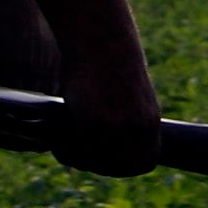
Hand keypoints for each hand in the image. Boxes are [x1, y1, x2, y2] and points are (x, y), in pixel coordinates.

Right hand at [51, 46, 162, 179]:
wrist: (98, 38)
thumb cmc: (108, 64)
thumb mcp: (128, 98)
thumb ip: (126, 125)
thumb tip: (110, 152)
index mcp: (151, 122)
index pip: (143, 164)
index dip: (123, 166)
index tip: (103, 159)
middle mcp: (139, 129)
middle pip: (120, 168)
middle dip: (98, 165)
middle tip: (77, 151)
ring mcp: (118, 128)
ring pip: (97, 162)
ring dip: (78, 158)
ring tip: (63, 144)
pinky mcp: (94, 123)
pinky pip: (77, 150)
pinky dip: (64, 149)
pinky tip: (56, 139)